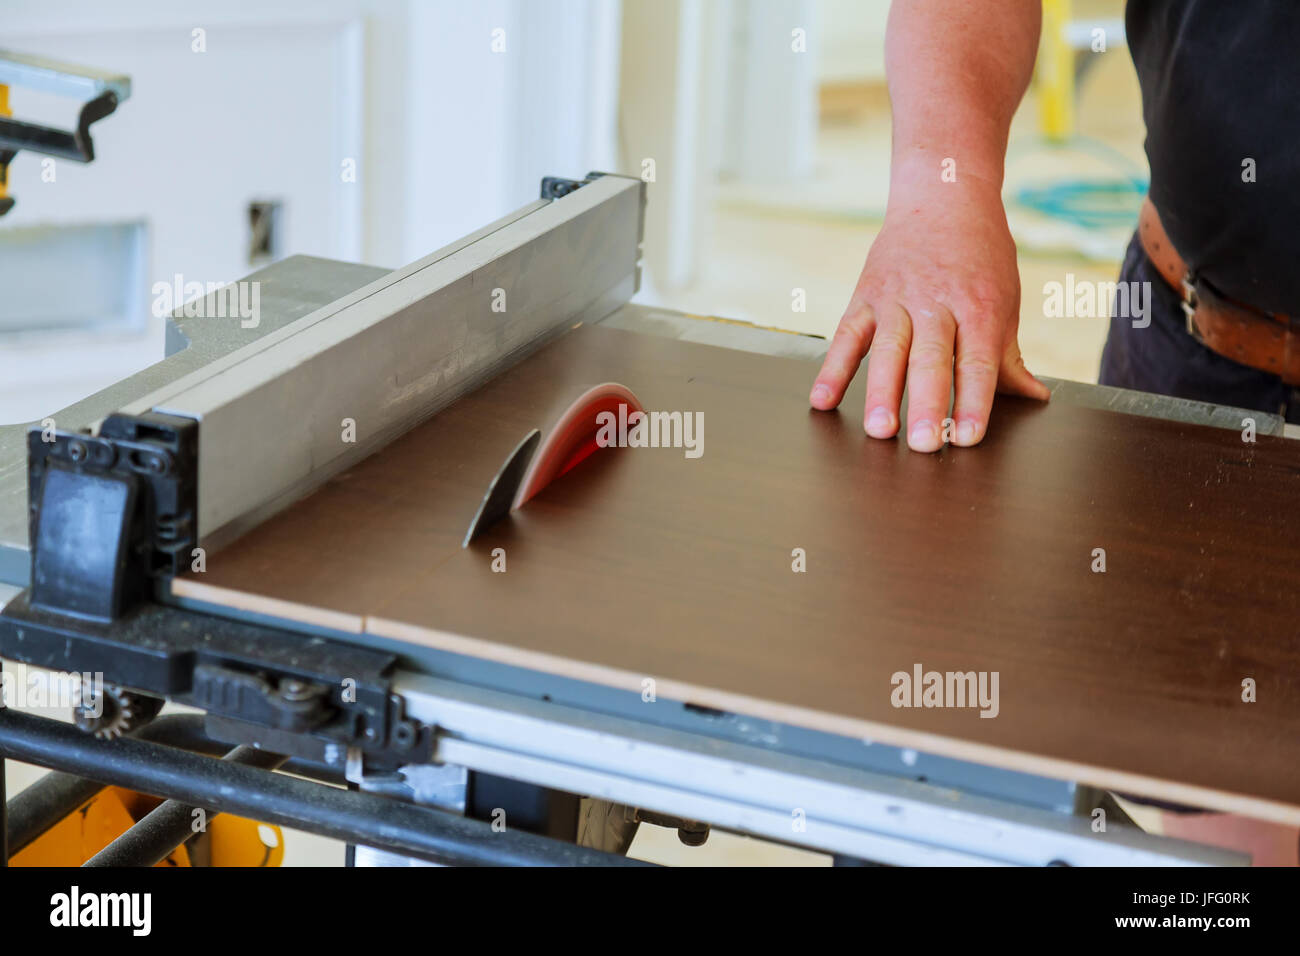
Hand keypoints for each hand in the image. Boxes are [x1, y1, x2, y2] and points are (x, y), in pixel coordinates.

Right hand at [809, 174, 1047, 451]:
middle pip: (931, 360)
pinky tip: (823, 400)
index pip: (977, 361)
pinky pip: (846, 336)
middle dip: (928, 405)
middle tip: (924, 444)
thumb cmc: (979, 253)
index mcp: (979, 306)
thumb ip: (1007, 356)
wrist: (942, 194)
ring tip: (880, 430)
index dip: (974, 401)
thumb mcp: (1004, 299)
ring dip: (882, 394)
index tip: (968, 438)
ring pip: (888, 351)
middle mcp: (937, 302)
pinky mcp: (866, 297)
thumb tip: (1032, 398)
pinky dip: (833, 369)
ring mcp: (897, 299)